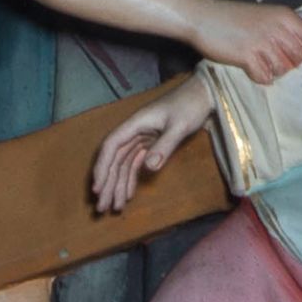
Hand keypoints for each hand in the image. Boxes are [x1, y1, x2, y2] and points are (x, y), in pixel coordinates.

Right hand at [87, 85, 216, 214]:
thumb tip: (148, 167)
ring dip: (118, 185)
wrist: (204, 95)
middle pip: (115, 159)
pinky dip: (131, 179)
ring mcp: (142, 137)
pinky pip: (135, 163)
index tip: (97, 187)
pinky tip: (128, 194)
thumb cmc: (191, 106)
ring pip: (124, 164)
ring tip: (114, 207)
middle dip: (108, 183)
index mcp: (136, 123)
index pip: (112, 146)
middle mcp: (135, 131)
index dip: (102, 167)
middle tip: (102, 207)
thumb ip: (165, 145)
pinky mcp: (151, 143)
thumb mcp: (180, 126)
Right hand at [213, 1, 301, 78]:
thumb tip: (298, 50)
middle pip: (299, 58)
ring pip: (284, 69)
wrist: (202, 15)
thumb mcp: (264, 15)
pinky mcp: (247, 56)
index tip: (290, 52)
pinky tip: (249, 68)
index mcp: (285, 15)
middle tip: (271, 61)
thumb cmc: (232, 16)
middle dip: (288, 63)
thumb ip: (282, 28)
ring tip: (259, 64)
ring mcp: (263, 42)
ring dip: (273, 71)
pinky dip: (259, 77)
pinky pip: (265, 77)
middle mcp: (278, 28)